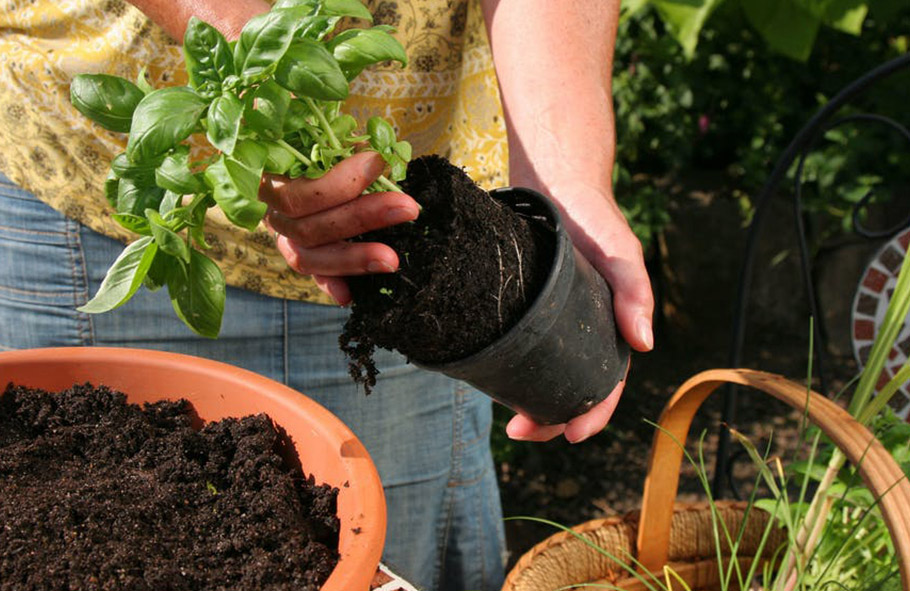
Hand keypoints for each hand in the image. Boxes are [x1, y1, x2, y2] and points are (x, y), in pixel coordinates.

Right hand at [259, 151, 419, 303]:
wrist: (292, 162)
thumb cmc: (310, 142)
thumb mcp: (318, 134)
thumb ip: (340, 145)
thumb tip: (380, 157)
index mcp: (268, 179)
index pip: (299, 191)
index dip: (339, 183)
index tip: (378, 162)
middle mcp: (270, 213)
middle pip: (309, 227)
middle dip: (362, 217)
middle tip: (407, 208)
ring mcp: (282, 238)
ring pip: (309, 258)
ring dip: (353, 259)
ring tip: (391, 260)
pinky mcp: (299, 255)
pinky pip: (313, 275)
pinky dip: (331, 284)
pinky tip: (350, 296)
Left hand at [504, 182, 653, 443]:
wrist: (555, 177)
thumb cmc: (594, 214)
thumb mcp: (620, 250)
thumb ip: (635, 292)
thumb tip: (645, 344)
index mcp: (610, 324)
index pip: (607, 381)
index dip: (593, 412)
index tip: (570, 435)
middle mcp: (581, 327)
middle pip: (569, 385)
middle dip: (550, 417)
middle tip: (519, 433)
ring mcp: (550, 318)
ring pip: (543, 371)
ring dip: (528, 399)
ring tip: (506, 420)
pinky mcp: (524, 304)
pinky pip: (520, 344)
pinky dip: (511, 366)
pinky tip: (491, 379)